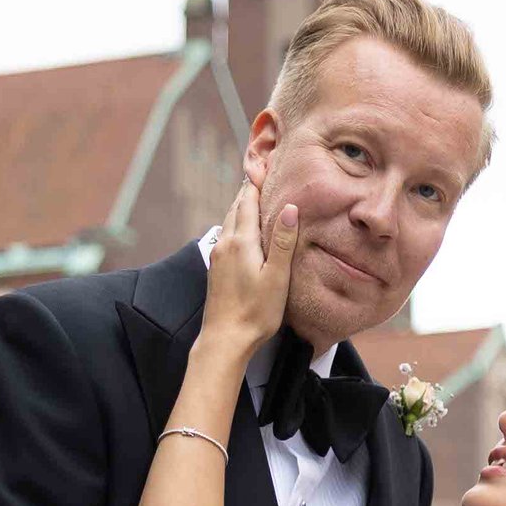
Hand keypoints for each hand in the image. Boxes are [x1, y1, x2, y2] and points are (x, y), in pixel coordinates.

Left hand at [203, 176, 299, 358]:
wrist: (224, 341)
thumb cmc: (255, 313)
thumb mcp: (276, 277)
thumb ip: (282, 242)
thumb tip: (289, 208)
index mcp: (240, 242)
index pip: (247, 201)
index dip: (256, 182)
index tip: (265, 165)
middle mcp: (225, 244)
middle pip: (236, 207)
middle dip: (249, 191)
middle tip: (263, 174)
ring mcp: (217, 256)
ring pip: (230, 222)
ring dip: (242, 207)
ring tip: (257, 198)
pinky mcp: (216, 269)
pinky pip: (227, 236)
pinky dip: (238, 225)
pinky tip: (247, 232)